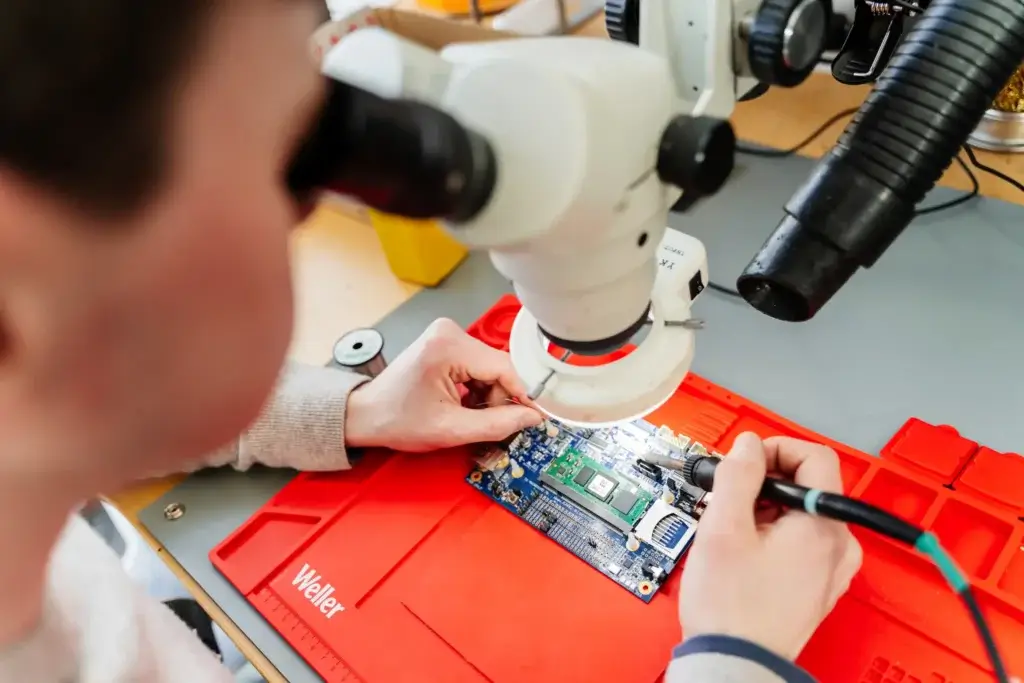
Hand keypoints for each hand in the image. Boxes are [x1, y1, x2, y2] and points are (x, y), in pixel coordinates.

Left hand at [344, 318, 543, 451]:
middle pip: (498, 366)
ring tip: (469, 414)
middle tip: (490, 423)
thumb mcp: (451, 429)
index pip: (503, 367)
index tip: (535, 418)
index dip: (522, 394)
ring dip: (489, 394)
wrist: (366, 413)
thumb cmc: (398, 420)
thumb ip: (497, 424)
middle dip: (500, 397)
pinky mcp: (445, 341)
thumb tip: (533, 417)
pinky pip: (478, 364)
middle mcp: (449, 331)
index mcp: (448, 346)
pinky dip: (478, 387)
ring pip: (490, 366)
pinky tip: (464, 403)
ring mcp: (447, 334)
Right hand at [679, 433, 862, 660]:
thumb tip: (748, 446)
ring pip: (802, 514)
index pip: (815, 457)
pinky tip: (744, 550)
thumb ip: (737, 475)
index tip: (745, 461)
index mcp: (823, 527)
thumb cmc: (731, 608)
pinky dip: (774, 534)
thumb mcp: (722, 528)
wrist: (736, 662)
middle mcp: (839, 547)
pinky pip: (801, 542)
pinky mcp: (818, 585)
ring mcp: (832, 569)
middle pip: (808, 486)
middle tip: (728, 496)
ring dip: (766, 508)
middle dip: (764, 482)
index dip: (776, 449)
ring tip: (732, 528)